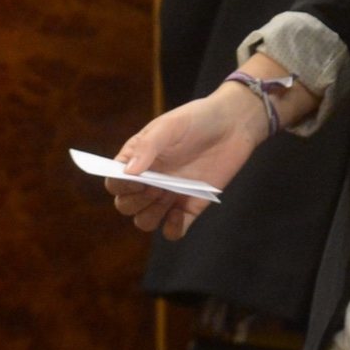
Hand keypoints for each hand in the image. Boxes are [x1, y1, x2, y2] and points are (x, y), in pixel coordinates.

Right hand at [107, 85, 264, 239]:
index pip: (115, 183)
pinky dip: (173, 229)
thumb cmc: (198, 119)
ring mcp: (170, 194)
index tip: (137, 180)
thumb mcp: (170, 126)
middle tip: (156, 187)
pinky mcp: (192, 204)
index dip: (120, 187)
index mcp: (137, 161)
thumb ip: (148, 146)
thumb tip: (127, 172)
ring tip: (168, 196)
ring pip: (145, 221)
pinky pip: (175, 230)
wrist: (234, 124)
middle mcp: (150, 180)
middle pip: (126, 206)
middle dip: (135, 202)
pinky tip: (178, 214)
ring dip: (151, 215)